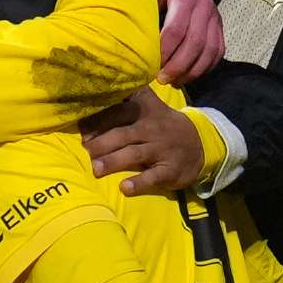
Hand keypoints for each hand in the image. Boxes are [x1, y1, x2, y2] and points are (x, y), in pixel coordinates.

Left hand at [79, 87, 203, 195]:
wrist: (201, 145)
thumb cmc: (162, 125)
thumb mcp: (150, 106)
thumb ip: (125, 99)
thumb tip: (90, 94)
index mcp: (145, 110)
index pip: (120, 110)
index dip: (99, 118)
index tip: (82, 127)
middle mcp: (152, 128)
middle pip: (123, 133)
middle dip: (102, 141)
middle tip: (85, 148)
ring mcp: (161, 149)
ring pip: (134, 154)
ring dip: (113, 161)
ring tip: (96, 169)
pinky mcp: (169, 170)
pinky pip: (153, 177)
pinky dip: (138, 183)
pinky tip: (124, 188)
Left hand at [146, 0, 222, 85]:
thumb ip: (141, 10)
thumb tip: (128, 42)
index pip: (176, 29)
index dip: (164, 51)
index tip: (150, 66)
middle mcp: (204, 4)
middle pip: (195, 42)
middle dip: (178, 65)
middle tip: (160, 79)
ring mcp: (214, 14)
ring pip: (210, 49)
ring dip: (192, 70)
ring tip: (173, 82)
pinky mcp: (218, 24)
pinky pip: (218, 50)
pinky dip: (206, 66)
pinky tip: (189, 75)